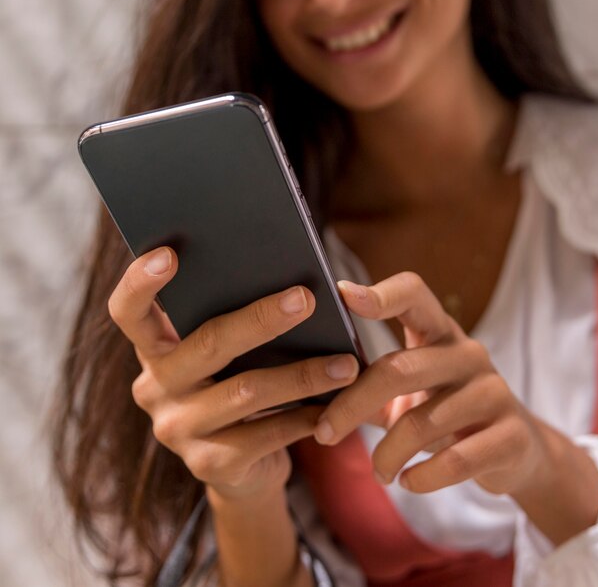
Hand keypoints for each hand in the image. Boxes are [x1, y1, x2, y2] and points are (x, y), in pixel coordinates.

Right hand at [108, 247, 359, 500]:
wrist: (241, 466)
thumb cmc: (238, 386)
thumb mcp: (228, 356)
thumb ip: (236, 324)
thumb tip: (293, 286)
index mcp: (156, 350)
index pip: (129, 313)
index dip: (139, 283)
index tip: (169, 254)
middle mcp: (155, 389)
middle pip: (207, 345)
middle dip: (261, 319)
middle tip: (306, 299)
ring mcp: (178, 430)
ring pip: (247, 391)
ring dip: (303, 375)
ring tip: (346, 364)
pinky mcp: (209, 466)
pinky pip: (267, 435)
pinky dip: (305, 417)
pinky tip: (335, 406)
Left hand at [315, 272, 549, 497]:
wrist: (514, 450)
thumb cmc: (444, 411)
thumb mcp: (409, 390)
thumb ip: (368, 381)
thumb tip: (307, 388)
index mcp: (439, 332)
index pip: (413, 293)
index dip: (380, 293)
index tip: (343, 296)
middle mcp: (468, 353)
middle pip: (398, 369)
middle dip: (352, 405)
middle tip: (324, 434)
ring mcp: (493, 392)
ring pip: (422, 423)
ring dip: (387, 455)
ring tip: (378, 472)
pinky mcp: (510, 435)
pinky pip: (456, 460)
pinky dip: (423, 477)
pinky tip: (408, 482)